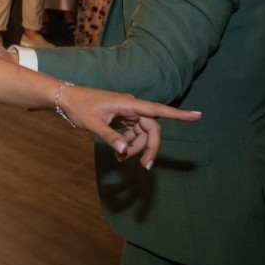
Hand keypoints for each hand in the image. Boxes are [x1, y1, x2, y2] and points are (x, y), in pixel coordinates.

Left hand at [56, 85, 201, 167]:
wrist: (65, 98)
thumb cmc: (79, 107)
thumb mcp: (92, 123)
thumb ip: (109, 137)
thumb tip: (124, 151)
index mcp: (128, 103)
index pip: (158, 110)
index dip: (179, 115)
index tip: (198, 116)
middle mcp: (131, 106)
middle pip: (151, 128)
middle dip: (150, 147)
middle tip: (145, 166)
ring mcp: (127, 112)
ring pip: (142, 132)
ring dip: (136, 147)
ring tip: (121, 159)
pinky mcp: (121, 117)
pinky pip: (133, 132)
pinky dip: (129, 143)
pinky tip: (119, 154)